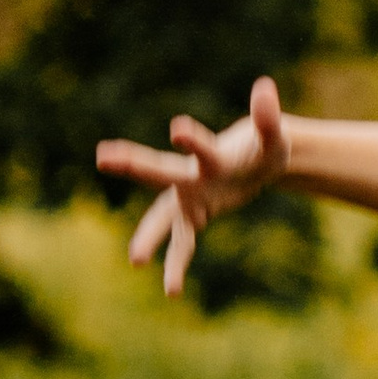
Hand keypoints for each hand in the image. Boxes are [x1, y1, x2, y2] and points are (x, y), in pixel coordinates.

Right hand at [96, 76, 292, 297]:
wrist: (257, 163)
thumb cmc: (264, 147)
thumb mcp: (274, 136)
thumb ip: (268, 117)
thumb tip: (265, 87)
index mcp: (211, 155)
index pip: (199, 147)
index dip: (193, 140)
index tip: (178, 128)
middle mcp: (191, 176)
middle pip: (160, 172)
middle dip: (134, 165)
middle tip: (103, 156)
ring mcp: (189, 198)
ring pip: (164, 219)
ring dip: (150, 237)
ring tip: (135, 260)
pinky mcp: (194, 216)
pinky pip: (183, 245)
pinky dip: (177, 265)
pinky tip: (173, 292)